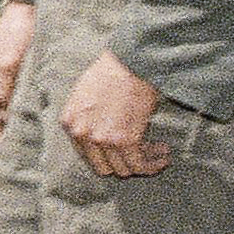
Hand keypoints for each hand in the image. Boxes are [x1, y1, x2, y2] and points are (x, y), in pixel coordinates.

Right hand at [0, 1, 36, 150]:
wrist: (30, 11)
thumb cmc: (16, 32)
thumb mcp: (9, 60)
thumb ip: (4, 88)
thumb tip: (2, 115)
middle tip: (15, 155)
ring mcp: (1, 82)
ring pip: (1, 113)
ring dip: (10, 129)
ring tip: (25, 144)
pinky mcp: (16, 80)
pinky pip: (14, 105)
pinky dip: (21, 117)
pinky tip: (34, 125)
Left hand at [59, 50, 166, 177]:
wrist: (130, 64)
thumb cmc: (111, 72)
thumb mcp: (83, 94)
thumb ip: (86, 117)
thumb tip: (101, 131)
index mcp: (69, 122)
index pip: (85, 154)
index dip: (106, 155)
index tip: (121, 151)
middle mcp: (82, 135)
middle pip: (102, 167)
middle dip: (122, 163)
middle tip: (139, 154)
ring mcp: (103, 140)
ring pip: (123, 170)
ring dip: (142, 164)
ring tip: (158, 152)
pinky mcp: (126, 141)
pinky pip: (140, 165)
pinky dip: (154, 165)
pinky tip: (164, 157)